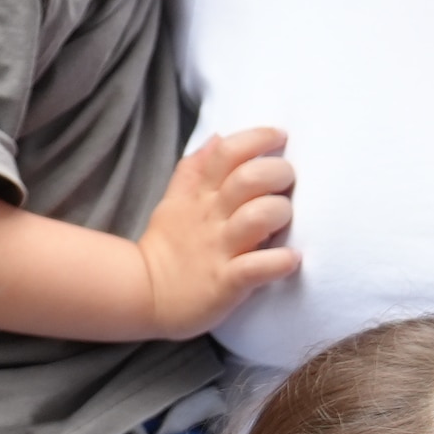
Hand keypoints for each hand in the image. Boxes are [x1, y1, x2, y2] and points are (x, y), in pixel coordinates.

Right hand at [136, 126, 297, 332]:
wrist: (142, 296)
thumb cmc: (167, 247)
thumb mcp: (174, 201)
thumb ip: (195, 169)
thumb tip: (219, 137)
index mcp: (199, 194)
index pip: (227, 152)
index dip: (257, 138)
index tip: (279, 137)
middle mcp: (210, 217)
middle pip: (249, 179)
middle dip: (278, 173)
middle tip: (287, 182)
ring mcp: (218, 249)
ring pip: (258, 218)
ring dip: (280, 213)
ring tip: (283, 222)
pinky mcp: (225, 283)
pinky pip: (257, 268)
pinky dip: (280, 262)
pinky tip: (291, 259)